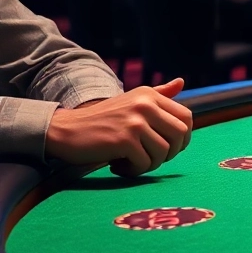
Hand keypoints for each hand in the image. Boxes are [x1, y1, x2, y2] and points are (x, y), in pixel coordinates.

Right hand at [46, 79, 192, 176]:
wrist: (64, 129)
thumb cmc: (101, 120)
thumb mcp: (131, 101)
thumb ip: (158, 94)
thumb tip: (181, 82)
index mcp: (150, 95)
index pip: (186, 117)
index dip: (183, 137)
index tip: (168, 147)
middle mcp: (145, 104)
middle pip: (180, 135)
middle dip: (170, 153)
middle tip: (150, 158)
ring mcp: (135, 122)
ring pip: (164, 152)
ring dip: (149, 165)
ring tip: (131, 162)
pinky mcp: (124, 140)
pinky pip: (145, 163)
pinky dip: (134, 170)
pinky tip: (118, 166)